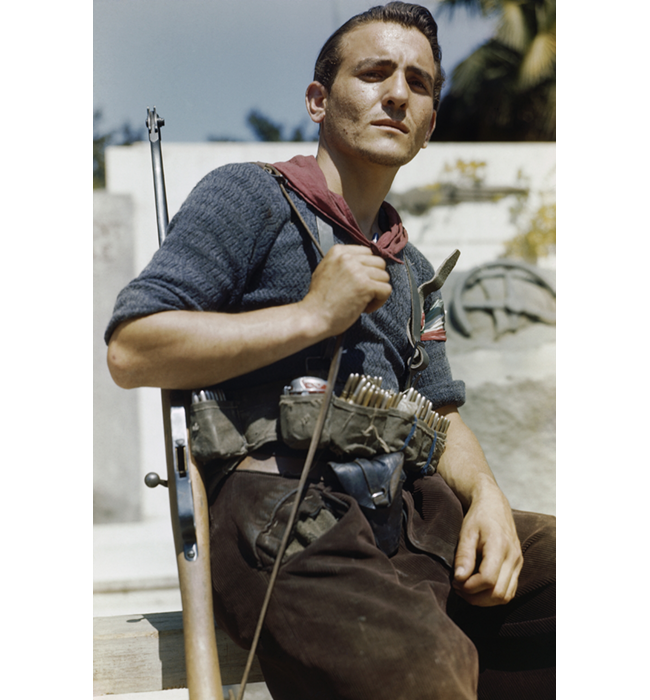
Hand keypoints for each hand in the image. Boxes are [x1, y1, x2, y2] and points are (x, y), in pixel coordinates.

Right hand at [301, 245, 391, 335]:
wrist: (313, 316)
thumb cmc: (319, 299)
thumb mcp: (325, 270)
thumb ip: (343, 263)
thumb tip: (364, 263)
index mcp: (338, 251)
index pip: (367, 252)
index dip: (367, 269)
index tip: (360, 281)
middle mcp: (348, 258)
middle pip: (379, 263)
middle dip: (375, 279)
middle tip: (363, 292)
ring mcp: (358, 271)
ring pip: (384, 276)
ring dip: (377, 291)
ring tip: (363, 301)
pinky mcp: (366, 286)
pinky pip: (386, 290)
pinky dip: (379, 301)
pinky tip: (365, 307)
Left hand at [452, 483, 522, 606]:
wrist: (494, 505)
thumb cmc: (478, 517)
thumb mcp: (466, 532)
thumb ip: (464, 555)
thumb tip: (459, 579)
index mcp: (499, 547)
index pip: (488, 580)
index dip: (470, 587)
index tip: (455, 581)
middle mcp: (513, 558)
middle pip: (498, 593)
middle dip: (475, 597)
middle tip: (458, 588)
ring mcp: (518, 563)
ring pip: (505, 596)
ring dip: (484, 600)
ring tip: (466, 589)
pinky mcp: (518, 566)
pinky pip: (509, 591)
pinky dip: (493, 596)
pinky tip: (479, 588)